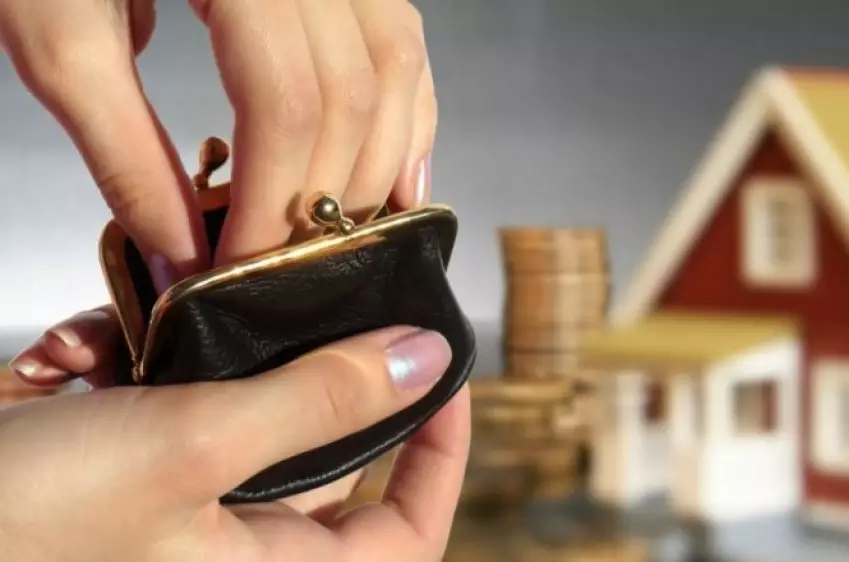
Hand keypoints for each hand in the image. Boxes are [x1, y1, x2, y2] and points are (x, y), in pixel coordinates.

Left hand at [0, 0, 436, 289]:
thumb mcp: (58, 37)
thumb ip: (121, 149)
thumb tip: (182, 253)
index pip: (283, 101)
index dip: (273, 200)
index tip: (241, 267)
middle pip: (351, 93)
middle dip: (325, 197)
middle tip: (287, 265)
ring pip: (394, 67)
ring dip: (379, 163)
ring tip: (350, 236)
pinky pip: (401, 37)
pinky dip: (409, 110)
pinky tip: (401, 171)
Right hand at [2, 320, 468, 561]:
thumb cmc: (21, 524)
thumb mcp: (193, 447)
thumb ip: (319, 402)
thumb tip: (425, 359)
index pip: (406, 531)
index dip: (442, 455)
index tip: (446, 373)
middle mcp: (234, 547)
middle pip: (325, 449)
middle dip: (303, 367)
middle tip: (297, 296)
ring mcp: (177, 507)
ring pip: (237, 407)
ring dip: (196, 355)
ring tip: (139, 327)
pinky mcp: (123, 468)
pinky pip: (164, 401)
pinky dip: (128, 360)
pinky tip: (70, 351)